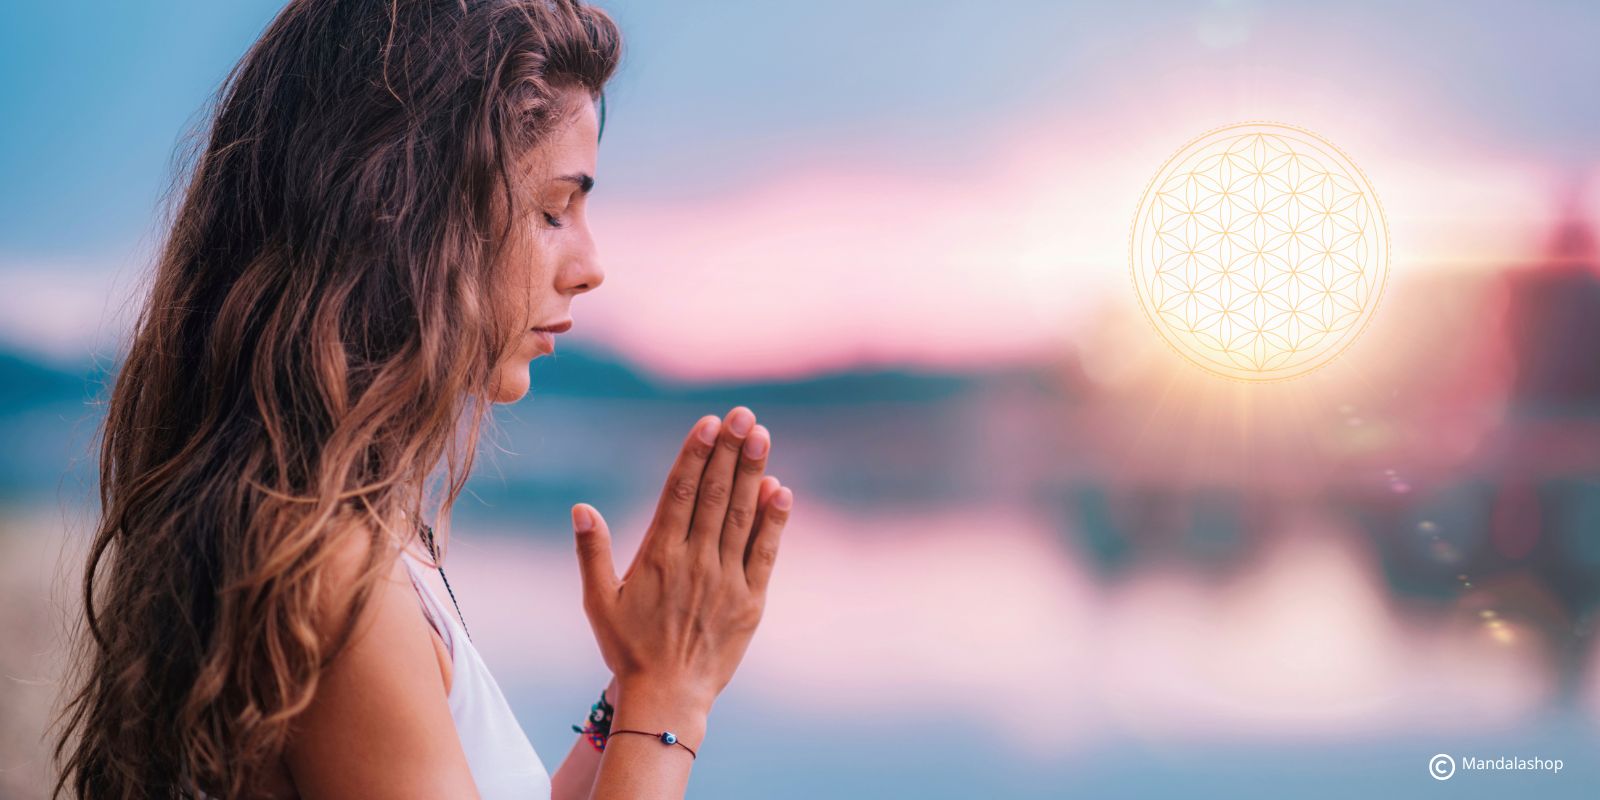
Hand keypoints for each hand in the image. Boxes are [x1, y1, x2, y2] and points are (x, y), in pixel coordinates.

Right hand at [571, 407, 793, 717]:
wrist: (667, 698)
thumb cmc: (628, 649)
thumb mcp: (598, 601)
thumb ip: (591, 551)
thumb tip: (581, 508)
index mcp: (659, 556)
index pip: (680, 492)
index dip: (696, 454)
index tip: (709, 422)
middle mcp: (695, 561)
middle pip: (715, 494)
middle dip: (730, 451)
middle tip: (744, 415)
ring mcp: (726, 580)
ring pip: (741, 516)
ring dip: (753, 473)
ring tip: (762, 436)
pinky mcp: (751, 600)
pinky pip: (765, 553)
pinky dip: (774, 521)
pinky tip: (781, 490)